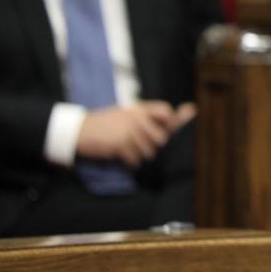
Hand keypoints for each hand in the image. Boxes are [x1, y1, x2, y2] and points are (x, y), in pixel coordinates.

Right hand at [75, 101, 196, 167]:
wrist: (77, 130)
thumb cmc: (105, 124)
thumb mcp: (128, 114)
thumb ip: (155, 115)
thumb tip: (193, 109)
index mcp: (139, 108)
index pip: (166, 112)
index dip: (167, 123)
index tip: (159, 128)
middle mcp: (137, 117)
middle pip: (161, 139)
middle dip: (150, 146)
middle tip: (134, 143)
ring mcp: (129, 130)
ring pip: (149, 152)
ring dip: (138, 155)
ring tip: (124, 148)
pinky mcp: (121, 144)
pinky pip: (135, 161)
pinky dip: (128, 163)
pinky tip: (118, 156)